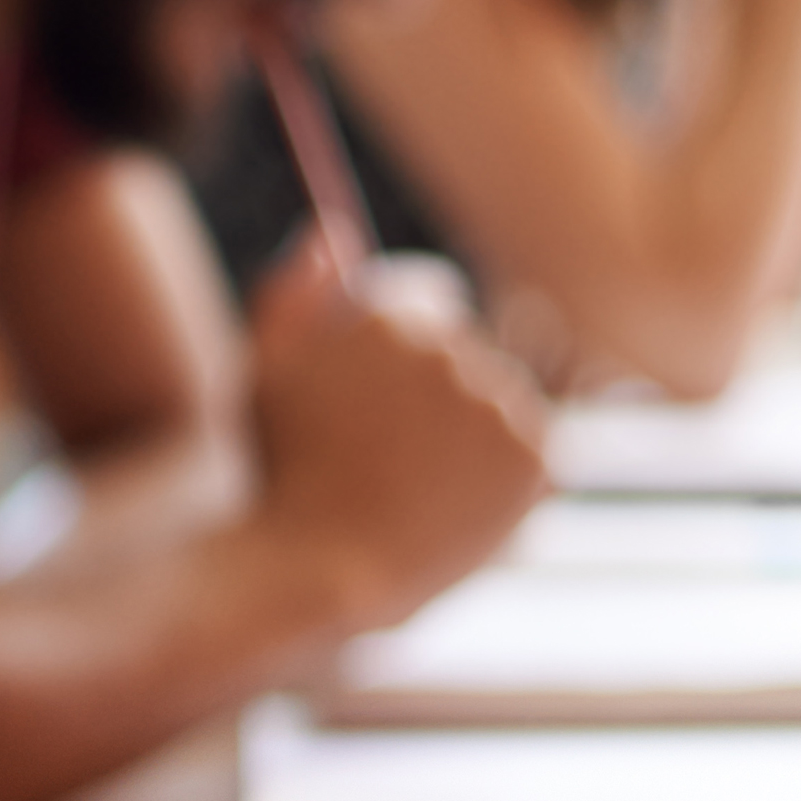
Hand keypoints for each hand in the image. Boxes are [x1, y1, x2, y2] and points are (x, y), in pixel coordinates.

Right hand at [232, 243, 548, 631]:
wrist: (321, 569)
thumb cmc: (282, 475)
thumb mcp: (265, 372)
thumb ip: (292, 293)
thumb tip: (332, 232)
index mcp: (388, 316)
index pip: (432, 297)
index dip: (411, 350)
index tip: (391, 399)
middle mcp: (452, 348)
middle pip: (468, 350)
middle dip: (440, 393)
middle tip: (398, 454)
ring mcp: (498, 401)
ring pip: (502, 398)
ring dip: (475, 431)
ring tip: (422, 484)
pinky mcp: (536, 455)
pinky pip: (533, 448)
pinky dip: (507, 474)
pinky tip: (456, 503)